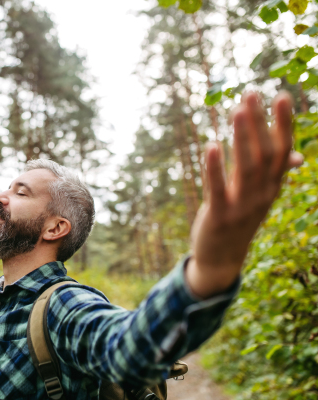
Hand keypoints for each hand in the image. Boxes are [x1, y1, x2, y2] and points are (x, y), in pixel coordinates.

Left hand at [186, 92, 303, 298]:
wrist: (221, 259)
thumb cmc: (239, 219)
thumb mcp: (260, 196)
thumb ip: (274, 174)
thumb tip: (295, 155)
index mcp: (272, 187)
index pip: (282, 151)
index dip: (283, 125)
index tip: (281, 95)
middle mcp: (262, 195)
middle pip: (265, 155)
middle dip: (260, 124)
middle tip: (251, 94)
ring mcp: (242, 207)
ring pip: (246, 169)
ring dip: (242, 139)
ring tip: (237, 111)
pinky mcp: (219, 217)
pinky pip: (217, 189)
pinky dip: (215, 168)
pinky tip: (211, 146)